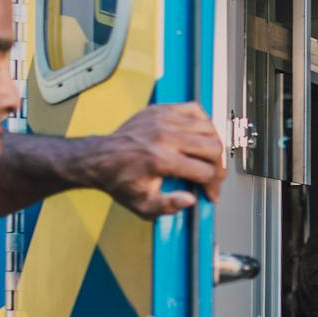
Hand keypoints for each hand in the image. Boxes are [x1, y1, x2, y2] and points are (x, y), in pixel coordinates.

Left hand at [90, 104, 226, 217]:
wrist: (98, 158)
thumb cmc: (119, 180)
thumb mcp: (141, 205)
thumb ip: (168, 206)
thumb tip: (190, 200)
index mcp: (161, 160)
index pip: (205, 171)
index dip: (213, 186)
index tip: (210, 194)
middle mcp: (165, 137)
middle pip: (213, 147)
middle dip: (219, 166)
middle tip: (214, 177)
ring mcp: (163, 119)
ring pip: (208, 127)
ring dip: (214, 145)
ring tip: (209, 159)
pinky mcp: (161, 110)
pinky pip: (195, 110)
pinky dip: (204, 122)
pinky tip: (201, 135)